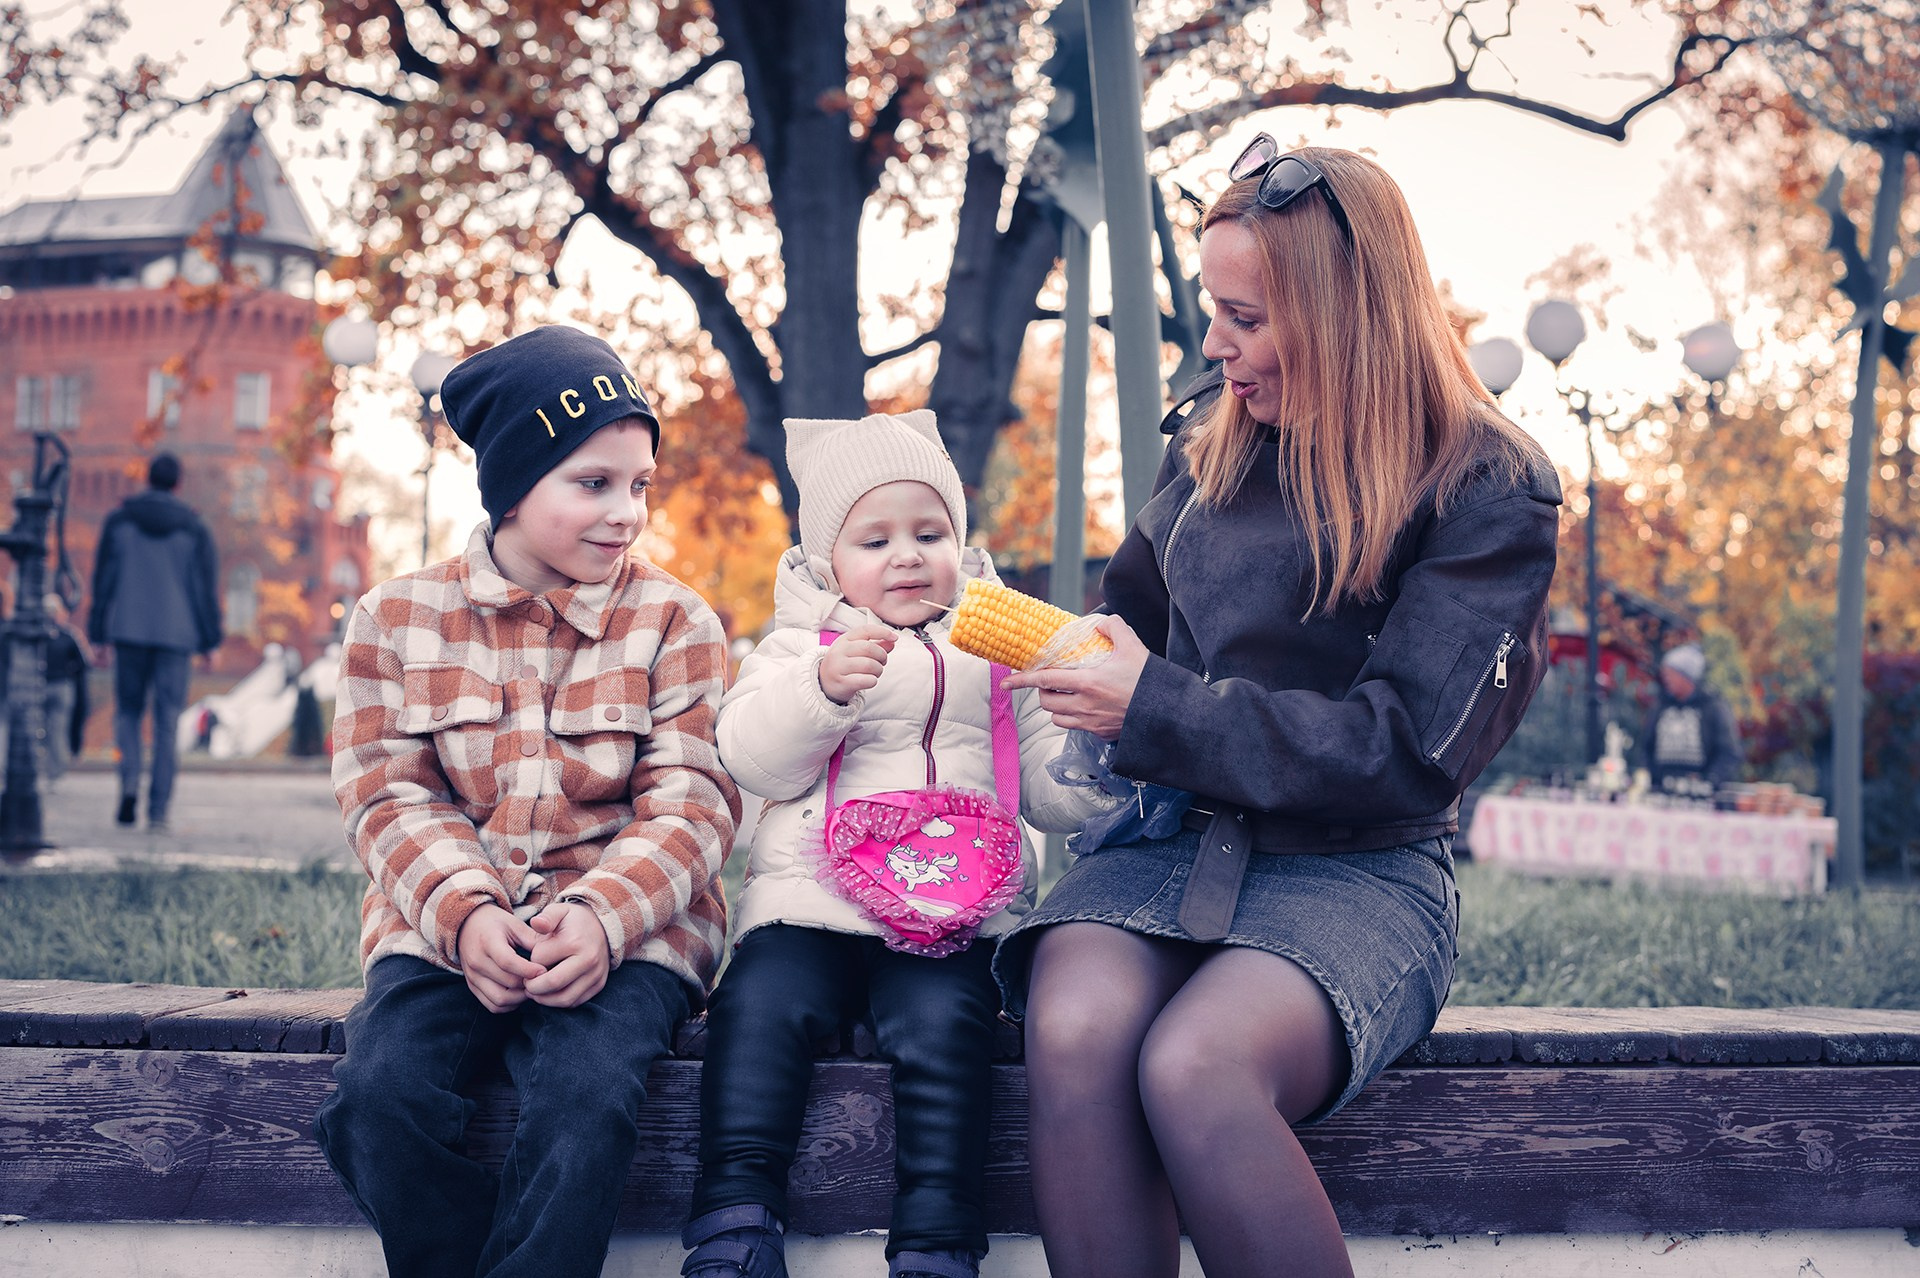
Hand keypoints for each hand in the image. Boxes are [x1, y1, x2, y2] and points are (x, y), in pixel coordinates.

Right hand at [456, 903, 545, 1012]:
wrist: (467, 926)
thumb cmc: (496, 924)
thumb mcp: (515, 924)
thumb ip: (533, 939)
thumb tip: (552, 954)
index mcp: (488, 942)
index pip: (507, 962)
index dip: (528, 970)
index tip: (544, 971)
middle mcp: (477, 962)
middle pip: (507, 983)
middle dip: (529, 984)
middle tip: (543, 980)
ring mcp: (472, 977)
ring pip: (500, 999)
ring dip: (520, 998)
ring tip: (531, 987)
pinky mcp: (472, 987)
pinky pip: (493, 1006)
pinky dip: (509, 1005)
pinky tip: (519, 994)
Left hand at [524, 901, 612, 1008]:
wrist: (603, 927)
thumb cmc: (575, 920)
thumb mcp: (560, 911)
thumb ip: (546, 917)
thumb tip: (536, 923)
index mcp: (574, 941)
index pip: (540, 960)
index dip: (529, 961)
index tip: (528, 959)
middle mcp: (588, 960)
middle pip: (553, 983)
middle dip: (533, 987)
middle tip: (525, 984)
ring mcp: (596, 974)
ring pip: (565, 998)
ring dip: (545, 999)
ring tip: (535, 991)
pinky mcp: (598, 985)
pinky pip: (575, 1002)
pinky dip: (559, 1002)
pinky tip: (550, 993)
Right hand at [818, 624, 896, 704]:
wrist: (824, 683)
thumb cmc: (845, 664)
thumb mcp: (857, 651)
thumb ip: (876, 645)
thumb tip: (892, 641)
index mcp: (844, 639)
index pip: (866, 630)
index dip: (883, 632)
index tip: (895, 638)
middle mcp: (839, 651)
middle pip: (870, 648)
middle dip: (882, 656)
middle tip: (882, 662)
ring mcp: (838, 666)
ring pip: (869, 665)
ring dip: (878, 670)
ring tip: (875, 672)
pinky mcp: (841, 682)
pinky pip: (866, 680)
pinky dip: (873, 681)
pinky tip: (870, 681)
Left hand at [1000, 614, 1148, 741]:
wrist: (1168, 714)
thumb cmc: (1149, 681)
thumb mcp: (1133, 645)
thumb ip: (1113, 627)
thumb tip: (1097, 624)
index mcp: (1087, 683)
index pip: (1044, 681)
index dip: (1021, 681)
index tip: (1006, 681)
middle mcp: (1084, 707)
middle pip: (1046, 702)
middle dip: (1043, 692)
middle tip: (1052, 681)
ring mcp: (1091, 723)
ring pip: (1057, 718)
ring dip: (1056, 707)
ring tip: (1067, 695)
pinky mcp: (1100, 734)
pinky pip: (1075, 728)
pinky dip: (1073, 718)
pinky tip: (1085, 708)